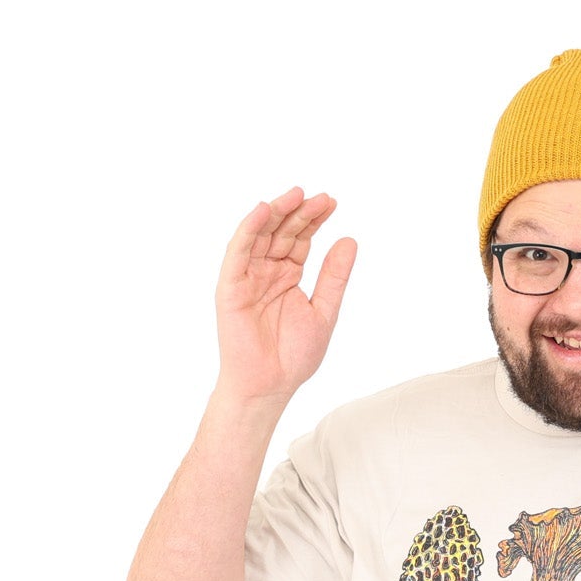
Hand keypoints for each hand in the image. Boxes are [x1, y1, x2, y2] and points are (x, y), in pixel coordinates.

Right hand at [213, 186, 357, 402]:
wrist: (270, 384)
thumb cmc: (294, 355)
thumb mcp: (324, 311)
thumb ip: (334, 277)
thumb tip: (349, 240)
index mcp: (288, 276)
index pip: (301, 239)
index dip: (315, 220)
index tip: (332, 203)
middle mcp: (267, 271)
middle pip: (282, 232)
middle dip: (301, 213)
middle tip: (321, 198)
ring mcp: (247, 276)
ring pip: (261, 235)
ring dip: (277, 213)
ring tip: (297, 195)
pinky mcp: (230, 285)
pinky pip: (238, 251)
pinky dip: (249, 230)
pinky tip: (264, 211)